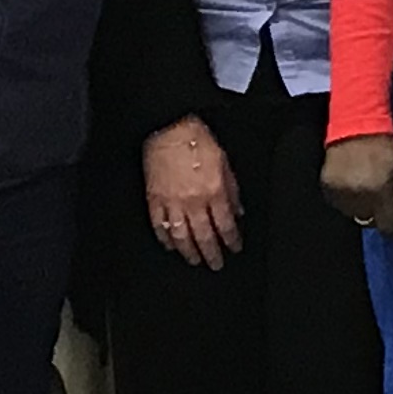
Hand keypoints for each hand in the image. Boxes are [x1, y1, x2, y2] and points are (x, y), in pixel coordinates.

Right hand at [143, 116, 241, 269]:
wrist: (170, 129)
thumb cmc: (198, 141)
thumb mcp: (225, 164)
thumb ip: (232, 190)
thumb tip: (238, 211)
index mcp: (214, 192)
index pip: (226, 225)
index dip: (231, 240)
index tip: (234, 248)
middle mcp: (194, 201)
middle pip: (204, 236)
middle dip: (211, 253)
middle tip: (215, 264)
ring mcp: (172, 202)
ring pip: (181, 236)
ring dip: (189, 251)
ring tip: (194, 260)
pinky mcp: (154, 199)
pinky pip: (159, 225)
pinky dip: (165, 238)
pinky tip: (170, 245)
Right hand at [320, 131, 392, 235]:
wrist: (357, 129)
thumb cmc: (385, 150)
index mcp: (379, 193)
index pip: (386, 226)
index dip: (392, 228)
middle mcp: (358, 197)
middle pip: (368, 221)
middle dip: (376, 214)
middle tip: (379, 200)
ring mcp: (340, 193)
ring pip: (352, 213)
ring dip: (360, 206)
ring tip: (365, 190)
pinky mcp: (327, 187)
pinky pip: (339, 202)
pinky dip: (346, 198)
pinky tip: (352, 185)